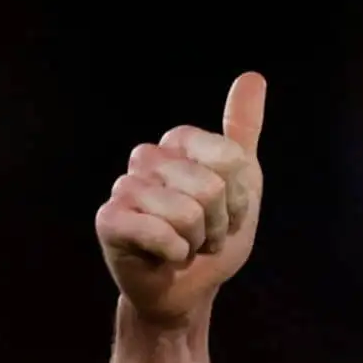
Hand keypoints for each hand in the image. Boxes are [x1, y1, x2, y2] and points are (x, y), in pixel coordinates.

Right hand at [96, 72, 266, 326]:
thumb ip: (244, 131)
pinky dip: (176, 252)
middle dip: (219, 223)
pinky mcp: (109, 220)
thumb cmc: (214, 235)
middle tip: (205, 233)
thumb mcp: (243, 183)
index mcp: (179, 143)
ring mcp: (124, 186)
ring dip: (198, 240)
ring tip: (186, 244)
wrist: (191, 287)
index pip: (230, 158)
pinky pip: (160, 232)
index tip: (229, 210)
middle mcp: (148, 157)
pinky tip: (166, 256)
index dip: (240, 196)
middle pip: (210, 186)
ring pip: (186, 211)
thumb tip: (252, 76)